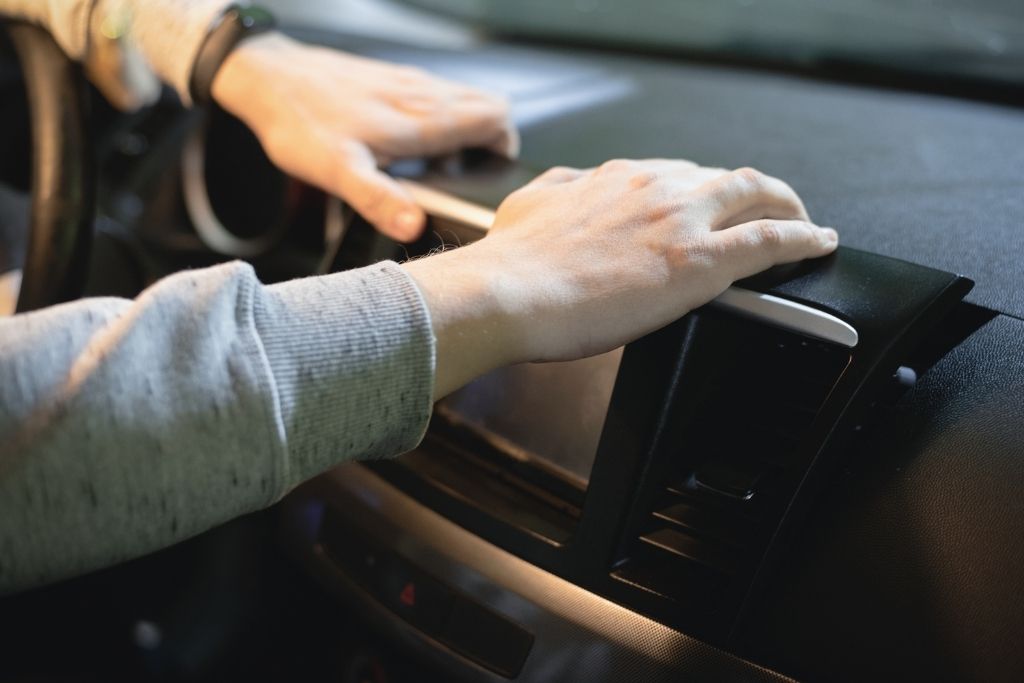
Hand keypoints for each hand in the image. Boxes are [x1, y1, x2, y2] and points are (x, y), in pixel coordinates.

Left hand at [211, 32, 516, 241]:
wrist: (268, 77)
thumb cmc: (300, 123)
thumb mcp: (338, 172)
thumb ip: (380, 201)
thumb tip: (414, 228)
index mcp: (422, 120)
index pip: (496, 118)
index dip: (505, 145)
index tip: (489, 171)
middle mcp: (423, 95)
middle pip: (487, 106)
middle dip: (491, 139)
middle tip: (466, 171)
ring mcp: (409, 84)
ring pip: (463, 99)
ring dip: (466, 128)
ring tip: (437, 162)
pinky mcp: (392, 80)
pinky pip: (436, 95)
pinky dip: (441, 118)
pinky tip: (409, 143)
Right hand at [403, 159, 833, 398]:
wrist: (507, 292)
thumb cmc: (513, 261)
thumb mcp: (531, 202)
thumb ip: (560, 190)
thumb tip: (569, 187)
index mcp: (618, 177)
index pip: (680, 174)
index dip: (706, 189)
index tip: (714, 203)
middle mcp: (656, 187)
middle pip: (727, 178)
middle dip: (756, 193)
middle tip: (772, 209)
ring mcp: (682, 220)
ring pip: (758, 196)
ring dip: (787, 207)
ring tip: (803, 224)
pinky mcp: (700, 261)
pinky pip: (771, 240)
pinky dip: (803, 238)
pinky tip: (818, 242)